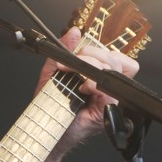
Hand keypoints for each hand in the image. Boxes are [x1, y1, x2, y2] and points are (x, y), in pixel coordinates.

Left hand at [33, 23, 140, 161]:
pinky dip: (95, 84)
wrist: (46, 129)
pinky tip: (83, 87)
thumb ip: (63, 51)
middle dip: (93, 54)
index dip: (98, 50)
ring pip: (116, 69)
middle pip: (115, 58)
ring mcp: (109, 97)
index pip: (113, 55)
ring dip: (93, 66)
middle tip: (75, 62)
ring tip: (77, 76)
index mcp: (97, 75)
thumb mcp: (53, 73)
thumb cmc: (50, 106)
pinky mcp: (107, 109)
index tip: (78, 52)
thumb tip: (73, 32)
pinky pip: (109, 90)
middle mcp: (106, 85)